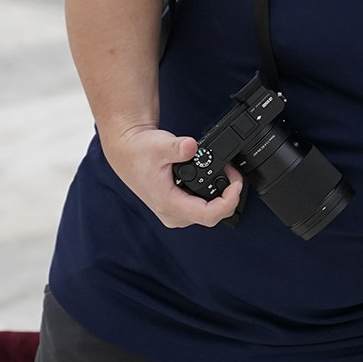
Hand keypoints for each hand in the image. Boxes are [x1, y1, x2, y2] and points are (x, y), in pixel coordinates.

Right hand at [102, 122, 242, 228]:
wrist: (127, 152)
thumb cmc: (140, 151)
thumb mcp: (159, 145)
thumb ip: (176, 147)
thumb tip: (191, 146)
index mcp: (168, 203)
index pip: (208, 215)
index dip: (229, 202)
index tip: (235, 184)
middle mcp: (172, 214)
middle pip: (212, 216)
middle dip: (229, 196)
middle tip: (232, 173)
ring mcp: (174, 213)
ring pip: (208, 214)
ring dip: (222, 197)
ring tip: (225, 174)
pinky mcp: (177, 207)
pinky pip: (202, 209)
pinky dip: (213, 196)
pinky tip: (213, 180)